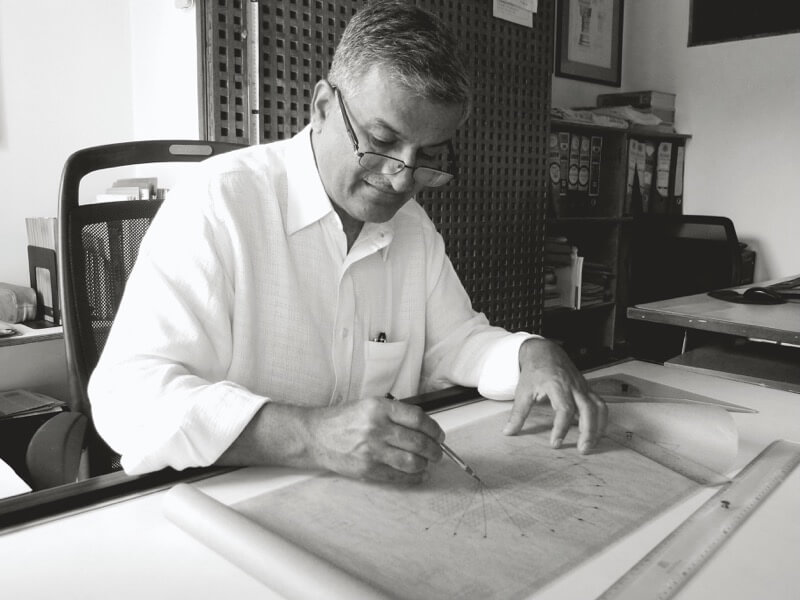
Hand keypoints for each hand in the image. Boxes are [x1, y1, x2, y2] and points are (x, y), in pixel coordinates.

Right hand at [308, 396, 443, 483]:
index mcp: (379, 408)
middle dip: (434, 450)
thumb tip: (425, 428)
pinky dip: (413, 477)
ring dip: (425, 464)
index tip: (439, 435)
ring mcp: (372, 451)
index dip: (434, 429)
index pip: (418, 419)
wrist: (316, 436)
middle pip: (419, 442)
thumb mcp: (370, 405)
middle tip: (437, 452)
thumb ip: (396, 414)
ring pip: (412, 462)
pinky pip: (398, 476)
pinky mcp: (367, 469)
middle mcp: (377, 428)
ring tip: (427, 462)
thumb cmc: (343, 420)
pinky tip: (418, 474)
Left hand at [503, 338, 606, 453]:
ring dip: (598, 427)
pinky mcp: (587, 389)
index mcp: (556, 385)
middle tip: (582, 449)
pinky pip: (600, 404)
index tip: (555, 443)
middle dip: (588, 431)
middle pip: (588, 410)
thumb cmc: (535, 370)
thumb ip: (518, 414)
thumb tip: (508, 432)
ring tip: (591, 444)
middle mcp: (573, 386)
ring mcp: (582, 387)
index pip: (564, 409)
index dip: (561, 428)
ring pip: (598, 407)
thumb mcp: (523, 391)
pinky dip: (601, 419)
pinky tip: (595, 432)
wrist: (544, 351)